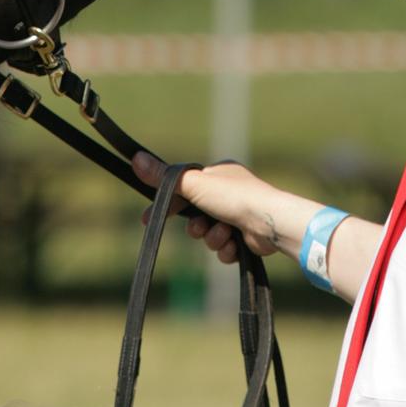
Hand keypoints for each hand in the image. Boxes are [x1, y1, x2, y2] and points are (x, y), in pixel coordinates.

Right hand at [131, 154, 281, 263]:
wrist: (270, 222)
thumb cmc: (233, 197)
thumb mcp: (193, 184)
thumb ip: (164, 177)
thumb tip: (135, 158)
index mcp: (218, 174)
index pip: (184, 189)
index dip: (166, 205)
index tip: (146, 220)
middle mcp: (229, 192)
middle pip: (195, 215)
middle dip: (196, 226)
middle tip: (200, 227)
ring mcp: (239, 215)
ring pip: (209, 233)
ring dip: (213, 238)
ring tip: (224, 234)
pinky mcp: (246, 237)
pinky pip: (224, 247)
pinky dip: (226, 248)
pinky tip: (234, 245)